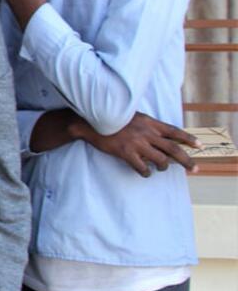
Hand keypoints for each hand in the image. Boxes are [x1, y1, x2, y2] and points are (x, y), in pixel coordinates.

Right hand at [79, 112, 199, 176]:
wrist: (91, 122)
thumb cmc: (113, 118)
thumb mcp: (134, 116)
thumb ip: (148, 125)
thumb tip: (161, 136)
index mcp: (150, 123)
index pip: (175, 131)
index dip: (189, 139)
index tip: (199, 146)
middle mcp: (146, 133)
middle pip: (173, 149)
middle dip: (187, 161)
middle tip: (195, 169)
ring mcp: (137, 144)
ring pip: (160, 160)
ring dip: (163, 167)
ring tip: (160, 168)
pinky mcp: (126, 153)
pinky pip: (142, 168)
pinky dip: (146, 173)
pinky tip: (145, 172)